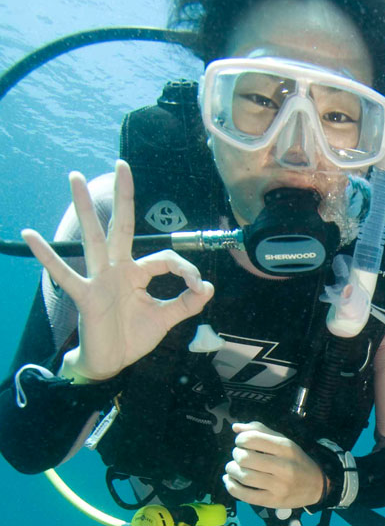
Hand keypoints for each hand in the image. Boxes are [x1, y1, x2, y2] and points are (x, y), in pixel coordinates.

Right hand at [22, 160, 213, 381]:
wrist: (110, 363)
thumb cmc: (133, 336)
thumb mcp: (167, 317)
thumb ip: (188, 302)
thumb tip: (209, 286)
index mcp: (137, 272)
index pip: (165, 257)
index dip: (186, 269)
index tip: (198, 286)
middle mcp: (117, 268)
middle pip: (122, 226)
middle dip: (124, 196)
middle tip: (122, 164)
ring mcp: (99, 278)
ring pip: (94, 237)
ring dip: (84, 208)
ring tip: (74, 178)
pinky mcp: (85, 294)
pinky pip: (64, 273)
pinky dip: (47, 255)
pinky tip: (31, 235)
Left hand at [223, 421, 326, 508]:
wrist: (316, 485)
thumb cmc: (296, 460)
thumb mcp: (283, 441)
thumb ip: (260, 432)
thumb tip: (235, 428)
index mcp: (286, 447)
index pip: (253, 439)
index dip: (240, 439)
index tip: (241, 442)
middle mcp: (283, 466)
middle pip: (245, 458)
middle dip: (236, 455)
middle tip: (239, 456)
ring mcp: (278, 486)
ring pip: (243, 476)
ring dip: (231, 470)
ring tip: (233, 468)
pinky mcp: (272, 501)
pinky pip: (244, 495)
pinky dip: (231, 487)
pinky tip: (230, 481)